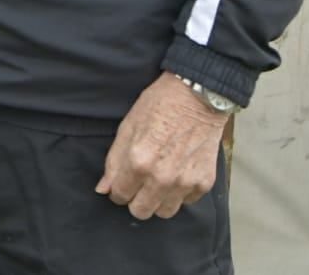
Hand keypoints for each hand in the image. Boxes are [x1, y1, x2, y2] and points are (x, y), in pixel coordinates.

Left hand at [95, 72, 228, 219]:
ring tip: (159, 180)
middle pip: (141, 211)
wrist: (197, 96)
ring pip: (165, 212)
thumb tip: (104, 189)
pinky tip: (178, 172)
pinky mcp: (204, 182)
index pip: (119, 196)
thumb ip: (114, 162)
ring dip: (159, 200)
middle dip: (135, 200)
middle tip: (139, 184)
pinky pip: (187, 202)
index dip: (117, 190)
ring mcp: (184, 182)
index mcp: (138, 162)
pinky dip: (180, 192)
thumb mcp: (127, 127)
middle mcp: (161, 177)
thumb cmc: (159, 106)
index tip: (122, 183)